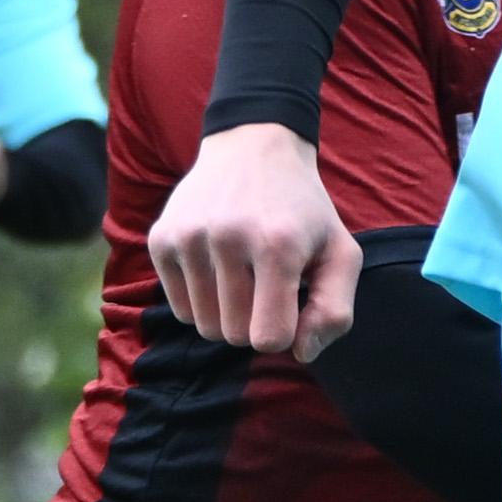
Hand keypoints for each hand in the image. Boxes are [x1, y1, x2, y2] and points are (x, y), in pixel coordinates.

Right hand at [148, 119, 361, 360]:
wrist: (253, 148)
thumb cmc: (303, 212)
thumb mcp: (340, 253)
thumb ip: (335, 311)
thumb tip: (301, 353)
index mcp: (278, 245)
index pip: (269, 338)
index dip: (283, 332)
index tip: (290, 303)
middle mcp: (228, 237)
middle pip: (234, 336)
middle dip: (254, 322)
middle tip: (265, 283)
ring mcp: (189, 236)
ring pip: (204, 327)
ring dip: (226, 313)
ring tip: (242, 273)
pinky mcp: (161, 238)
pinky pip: (179, 309)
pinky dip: (200, 299)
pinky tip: (216, 264)